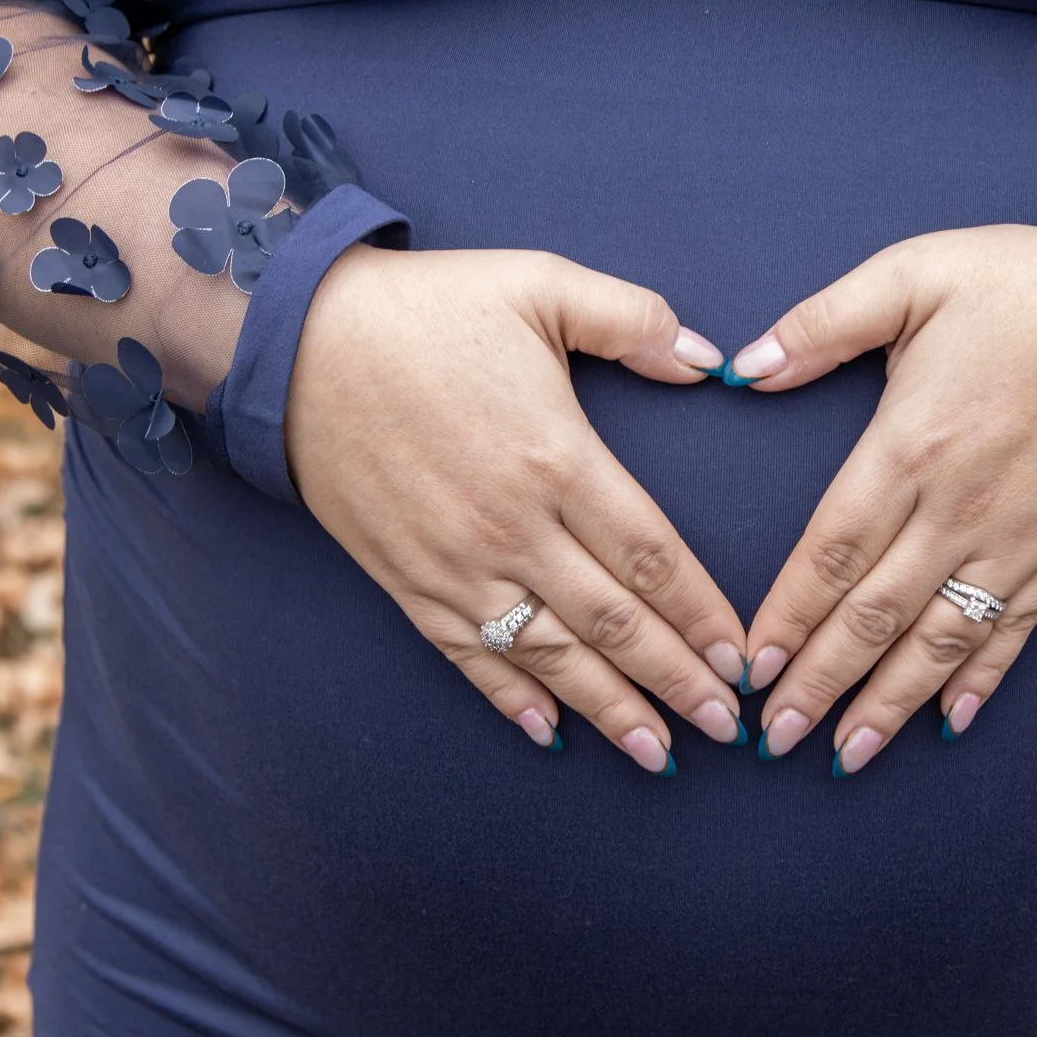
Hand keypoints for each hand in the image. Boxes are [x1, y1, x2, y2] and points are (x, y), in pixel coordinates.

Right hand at [288, 246, 747, 772]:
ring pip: (549, 656)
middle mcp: (511, 527)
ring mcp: (455, 564)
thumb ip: (633, 318)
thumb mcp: (540, 282)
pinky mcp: (405, 581)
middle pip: (614, 624)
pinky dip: (512, 701)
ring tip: (660, 754)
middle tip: (730, 726)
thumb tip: (712, 358)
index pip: (651, 556)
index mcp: (557, 457)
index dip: (703, 614)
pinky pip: (469, 657)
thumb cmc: (425, 308)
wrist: (294, 339)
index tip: (742, 658)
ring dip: (610, 710)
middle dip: (677, 682)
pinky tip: (551, 736)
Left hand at [729, 225, 1036, 773]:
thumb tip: (743, 365)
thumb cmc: (1023, 281)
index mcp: (908, 446)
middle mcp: (957, 508)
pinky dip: (981, 680)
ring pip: (939, 640)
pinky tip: (949, 721)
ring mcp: (1014, 537)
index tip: (751, 669)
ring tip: (844, 756)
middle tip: (774, 740)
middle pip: (874, 614)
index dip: (788, 615)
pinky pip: (1014, 629)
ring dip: (889, 703)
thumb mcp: (912, 273)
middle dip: (820, 682)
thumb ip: (822, 323)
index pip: (830, 551)